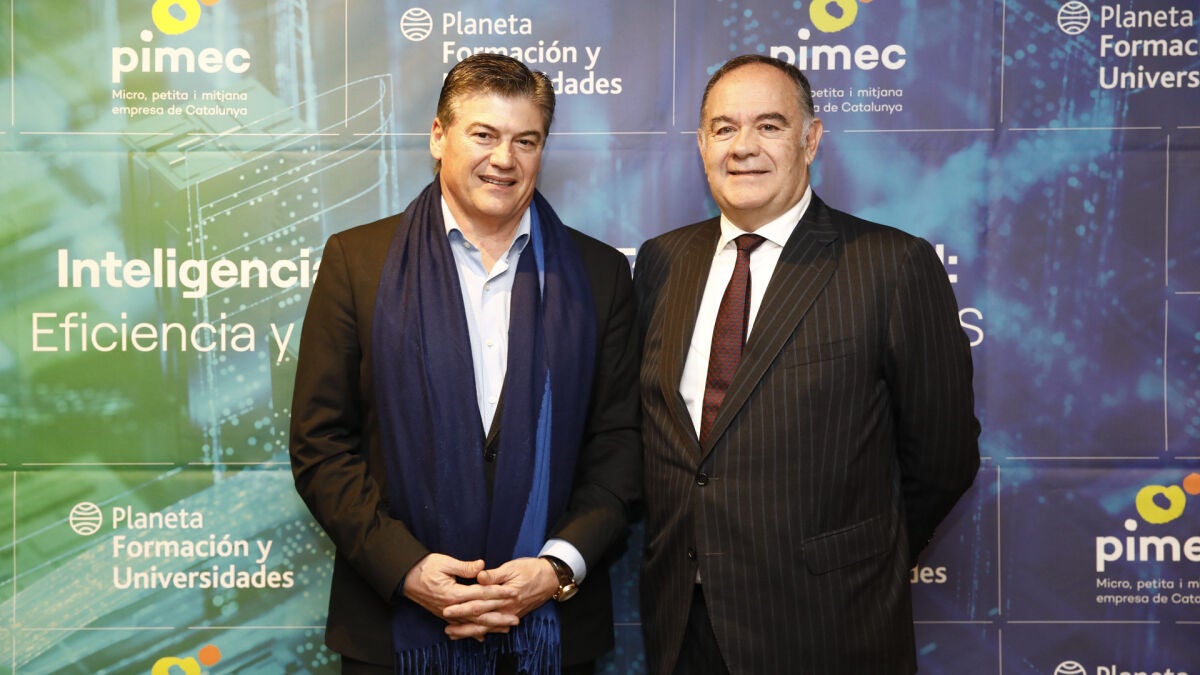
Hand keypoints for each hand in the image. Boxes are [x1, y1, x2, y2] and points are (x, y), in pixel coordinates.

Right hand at [402, 553, 519, 639]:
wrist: (405, 577)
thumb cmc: (425, 567)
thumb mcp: (444, 562)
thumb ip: (464, 566)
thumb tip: (482, 565)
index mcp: (453, 593)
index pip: (481, 594)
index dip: (498, 593)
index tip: (512, 592)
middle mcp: (451, 607)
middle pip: (479, 614)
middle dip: (498, 617)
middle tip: (515, 619)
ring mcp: (447, 613)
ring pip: (472, 623)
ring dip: (489, 626)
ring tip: (505, 629)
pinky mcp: (444, 614)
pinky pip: (461, 625)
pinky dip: (472, 631)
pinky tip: (482, 636)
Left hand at [441, 557, 558, 638]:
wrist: (551, 578)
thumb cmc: (531, 569)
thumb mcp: (513, 567)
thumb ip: (495, 575)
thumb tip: (479, 577)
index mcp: (504, 595)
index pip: (479, 602)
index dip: (462, 606)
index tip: (447, 609)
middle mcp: (506, 608)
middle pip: (480, 618)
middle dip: (463, 623)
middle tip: (446, 627)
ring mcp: (510, 613)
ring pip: (487, 626)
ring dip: (470, 631)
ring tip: (454, 634)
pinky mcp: (513, 615)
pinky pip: (496, 627)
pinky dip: (485, 631)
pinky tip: (476, 635)